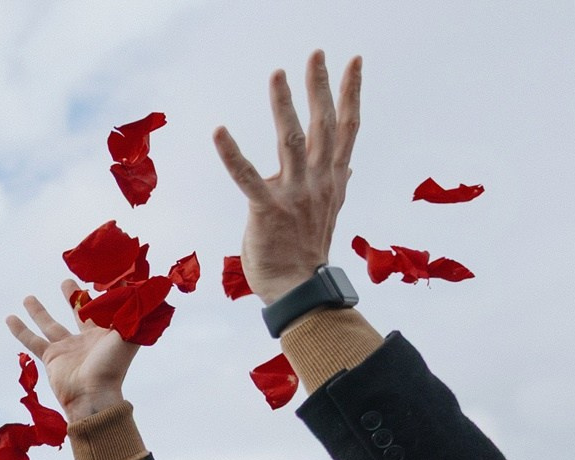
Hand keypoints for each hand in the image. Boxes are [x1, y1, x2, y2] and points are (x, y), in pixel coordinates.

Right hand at [5, 283, 139, 423]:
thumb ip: (136, 310)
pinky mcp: (50, 357)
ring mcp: (67, 348)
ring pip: (49, 325)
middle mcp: (86, 339)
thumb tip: (150, 286)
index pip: (104, 307)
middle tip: (66, 283)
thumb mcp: (129, 332)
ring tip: (28, 298)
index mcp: (106, 332)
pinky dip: (20, 330)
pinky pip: (32, 340)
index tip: (100, 275)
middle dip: (73, 298)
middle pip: (77, 313)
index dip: (103, 293)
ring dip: (38, 312)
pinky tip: (10, 317)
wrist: (92, 394)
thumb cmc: (113, 365)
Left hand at [212, 51, 361, 301]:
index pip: (347, 128)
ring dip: (284, 105)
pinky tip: (220, 131)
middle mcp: (318, 182)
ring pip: (292, 140)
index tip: (354, 62)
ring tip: (278, 73)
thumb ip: (334, 186)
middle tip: (316, 53)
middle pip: (324, 125)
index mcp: (332, 180)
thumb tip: (348, 169)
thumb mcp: (326, 213)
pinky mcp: (267, 211)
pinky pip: (247, 177)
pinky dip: (232, 153)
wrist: (299, 291)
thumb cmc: (305, 253)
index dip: (351, 93)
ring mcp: (294, 195)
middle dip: (320, 86)